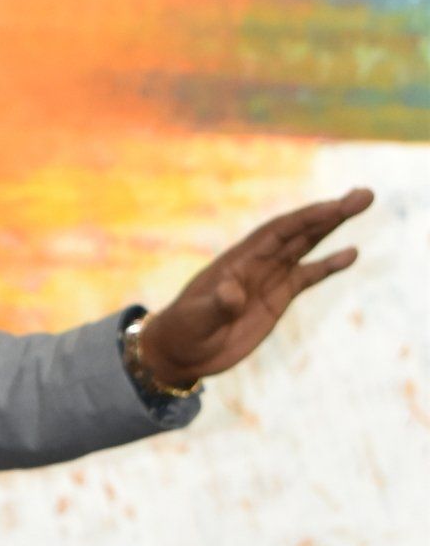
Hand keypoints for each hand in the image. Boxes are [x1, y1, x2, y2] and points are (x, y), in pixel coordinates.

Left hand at [139, 187, 372, 389]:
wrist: (180, 351)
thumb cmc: (183, 330)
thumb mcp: (197, 318)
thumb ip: (217, 305)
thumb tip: (233, 293)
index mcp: (239, 260)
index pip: (278, 232)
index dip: (306, 219)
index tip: (334, 207)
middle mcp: (258, 263)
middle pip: (300, 231)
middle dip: (331, 213)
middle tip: (365, 194)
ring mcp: (269, 278)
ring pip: (307, 246)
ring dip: (333, 227)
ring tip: (363, 204)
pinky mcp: (276, 298)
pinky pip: (307, 276)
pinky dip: (328, 265)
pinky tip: (351, 254)